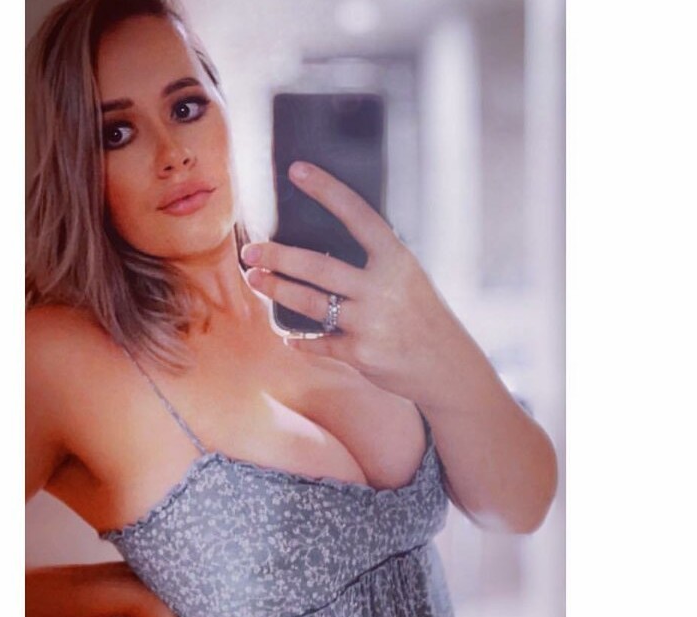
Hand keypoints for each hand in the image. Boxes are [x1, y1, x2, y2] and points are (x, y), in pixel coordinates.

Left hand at [242, 160, 462, 400]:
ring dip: (276, 290)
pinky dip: (302, 340)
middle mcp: (382, 288)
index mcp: (397, 260)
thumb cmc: (423, 316)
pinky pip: (319, 342)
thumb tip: (323, 250)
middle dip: (277, 257)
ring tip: (255, 279)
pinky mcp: (359, 354)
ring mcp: (369, 322)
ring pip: (309, 302)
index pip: (357, 215)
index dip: (327, 191)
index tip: (297, 170)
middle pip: (317, 266)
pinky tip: (290, 337)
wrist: (446, 366)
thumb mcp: (408, 278)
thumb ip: (375, 263)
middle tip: (250, 250)